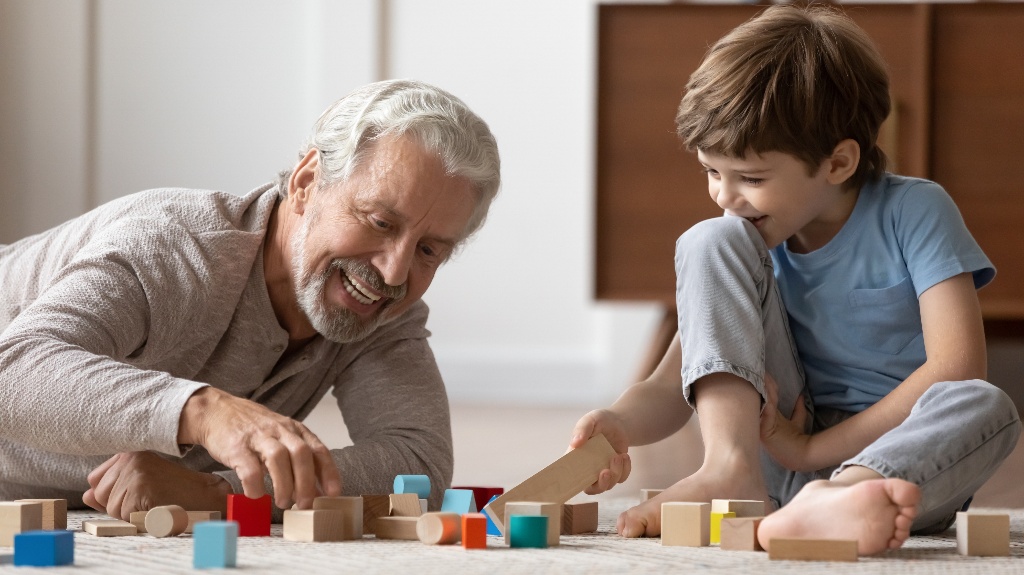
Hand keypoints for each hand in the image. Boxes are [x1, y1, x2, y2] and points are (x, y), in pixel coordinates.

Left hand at [82, 451, 231, 520]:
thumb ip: (112, 488)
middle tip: (147, 496)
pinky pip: (123, 514)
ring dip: (129, 512)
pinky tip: (154, 506)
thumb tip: (86, 494)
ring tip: (152, 501)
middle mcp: (128, 457)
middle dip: (118, 503)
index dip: (112, 493)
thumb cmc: (174, 490)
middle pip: (99, 494)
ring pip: (110, 506)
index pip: (95, 480)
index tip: (137, 490)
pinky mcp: (139, 487)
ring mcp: (133, 471)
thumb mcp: (141, 482)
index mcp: (128, 452)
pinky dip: (137, 517)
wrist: (204, 494)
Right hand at [177, 387, 342, 509]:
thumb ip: (298, 460)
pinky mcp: (237, 447)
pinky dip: (255, 486)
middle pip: (301, 454)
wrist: (218, 412)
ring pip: (278, 458)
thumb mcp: (282, 437)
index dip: (329, 472)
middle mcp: (280, 430)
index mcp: (295, 430)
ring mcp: (258, 437)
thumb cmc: (254, 430)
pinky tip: (256, 495)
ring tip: (284, 503)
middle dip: (306, 482)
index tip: (334, 493)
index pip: (319, 449)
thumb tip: (317, 491)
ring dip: (284, 485)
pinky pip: (249, 469)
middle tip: (305, 505)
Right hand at [570, 409, 631, 494]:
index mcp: (576, 458)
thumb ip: (582, 430)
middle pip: (591, 488)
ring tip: (618, 456)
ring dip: (615, 473)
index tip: (582, 482)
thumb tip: (574, 444)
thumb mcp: (590, 420)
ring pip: (608, 485)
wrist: (618, 423)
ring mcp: (602, 471)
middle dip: (600, 484)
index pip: (569, 476)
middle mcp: (588, 469)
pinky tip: (624, 456)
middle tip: (606, 471)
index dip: (572, 484)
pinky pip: (621, 479)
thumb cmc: (600, 421)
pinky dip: (625, 470)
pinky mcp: (615, 471)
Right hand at [759, 373, 812, 470]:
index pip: (762, 399)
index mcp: (767, 418)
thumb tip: (801, 395)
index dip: (764, 386)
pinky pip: (765, 412)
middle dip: (758, 384)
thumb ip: (798, 409)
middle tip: (758, 370)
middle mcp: (761, 421)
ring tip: (763, 377)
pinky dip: (767, 400)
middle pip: (757, 400)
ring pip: (760, 404)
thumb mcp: (798, 420)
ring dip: (762, 390)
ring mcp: (760, 426)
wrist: (801, 455)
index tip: (763, 373)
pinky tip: (767, 390)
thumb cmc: (798, 440)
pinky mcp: (764, 431)